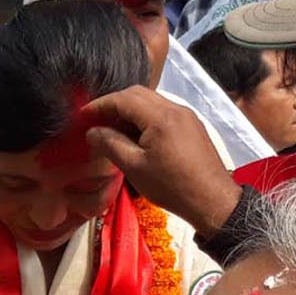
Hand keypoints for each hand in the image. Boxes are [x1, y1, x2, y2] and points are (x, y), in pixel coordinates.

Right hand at [83, 87, 242, 237]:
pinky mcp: (192, 126)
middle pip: (138, 94)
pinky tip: (135, 136)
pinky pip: (163, 112)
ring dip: (129, 111)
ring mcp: (186, 116)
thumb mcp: (134, 167)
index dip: (100, 105)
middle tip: (95, 120)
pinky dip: (144, 118)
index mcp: (161, 117)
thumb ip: (110, 144)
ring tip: (112, 130)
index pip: (124, 99)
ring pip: (151, 102)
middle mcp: (176, 109)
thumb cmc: (172, 186)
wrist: (212, 200)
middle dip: (114, 104)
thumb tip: (92, 131)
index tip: (83, 116)